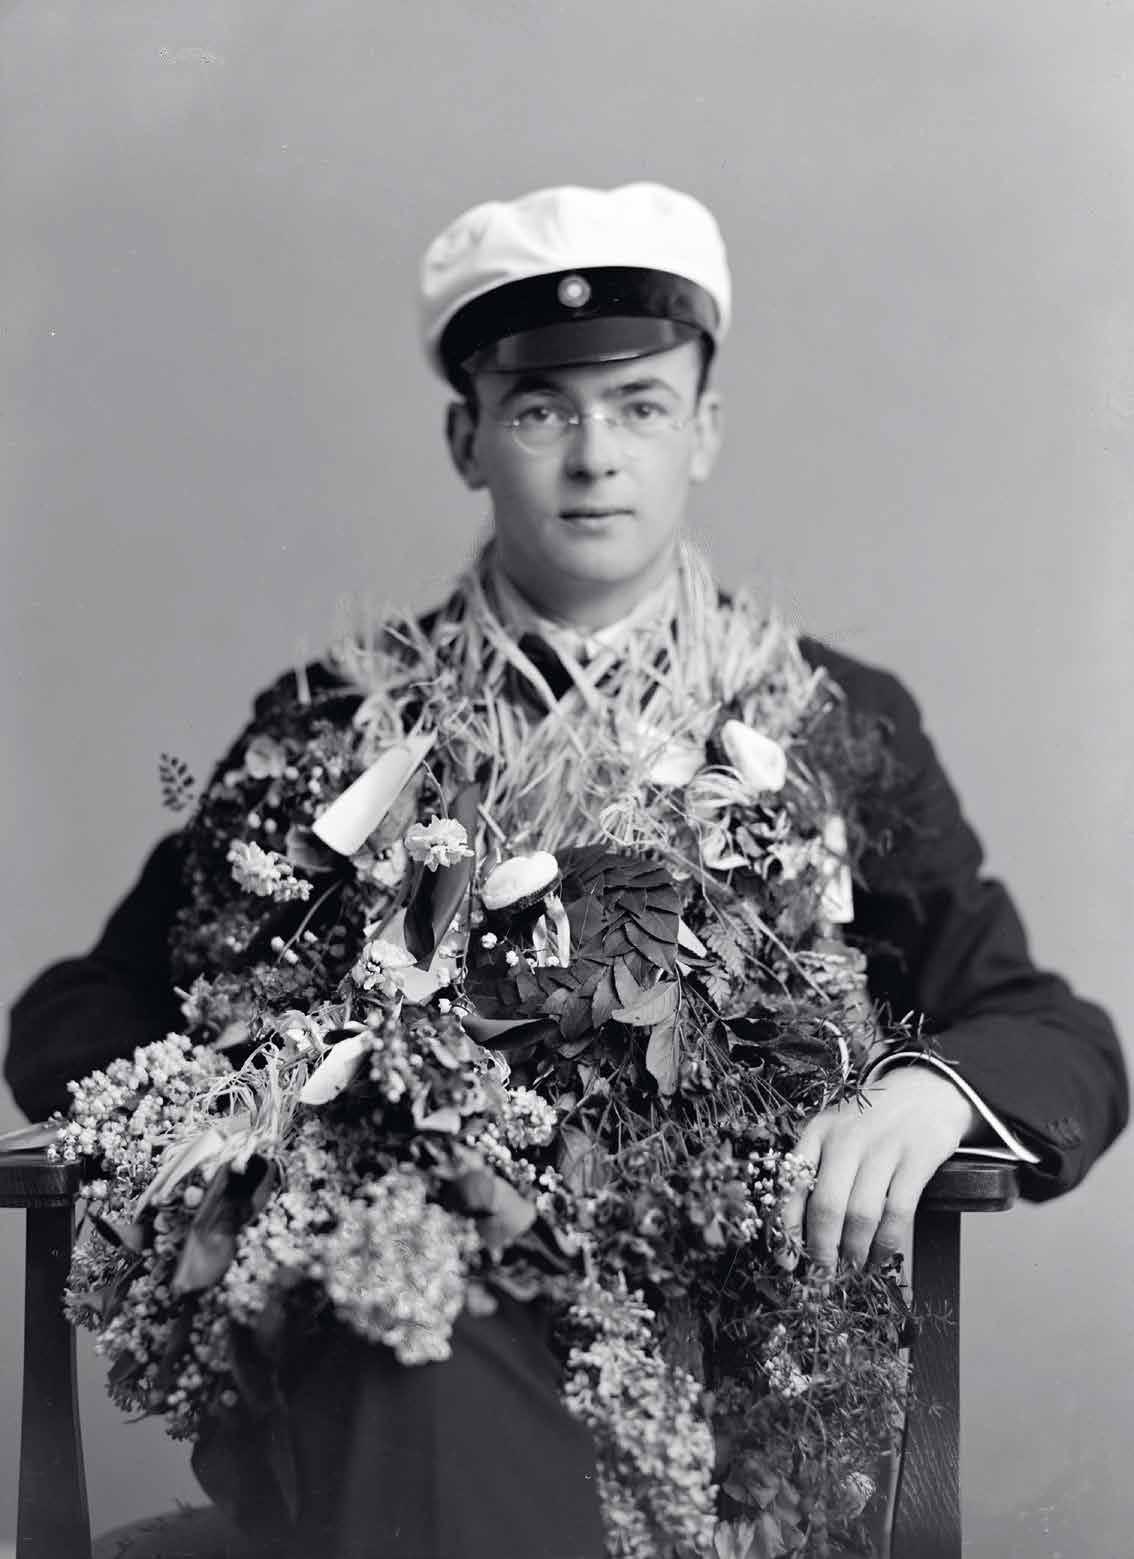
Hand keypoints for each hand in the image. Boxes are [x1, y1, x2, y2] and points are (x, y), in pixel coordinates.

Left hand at [777, 1065, 977, 1272]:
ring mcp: (883, 1147)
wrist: (924, 1090)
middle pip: (827, 1206)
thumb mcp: (834, 1134)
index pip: (792, 1185)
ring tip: (852, 1271)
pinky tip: (880, 1258)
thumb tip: (798, 1235)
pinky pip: (898, 1212)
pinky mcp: (917, 1158)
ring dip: (855, 1252)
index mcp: (817, 1132)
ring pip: (862, 1214)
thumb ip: (816, 1171)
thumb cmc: (870, 1123)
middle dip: (822, 1252)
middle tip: (823, 1278)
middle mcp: (846, 1138)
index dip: (786, 1230)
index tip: (787, 1263)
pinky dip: (886, 1244)